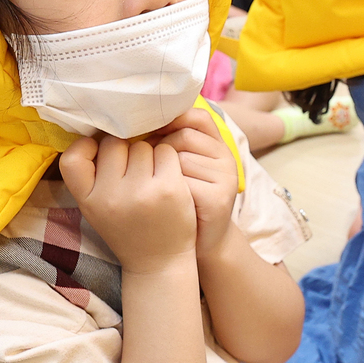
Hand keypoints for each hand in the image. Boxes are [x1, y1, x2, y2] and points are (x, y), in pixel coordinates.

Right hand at [59, 134, 196, 274]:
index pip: (71, 158)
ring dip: (149, 155)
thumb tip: (102, 124)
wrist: (159, 261)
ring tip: (151, 179)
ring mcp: (140, 192)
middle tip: (133, 173)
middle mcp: (110, 197)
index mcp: (88, 201)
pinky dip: (168, 159)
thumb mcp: (96, 207)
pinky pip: (166, 151)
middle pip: (114, 143)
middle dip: (125, 150)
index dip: (84, 147)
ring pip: (142, 145)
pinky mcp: (169, 188)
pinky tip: (168, 179)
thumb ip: (93, 174)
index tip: (98, 153)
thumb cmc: (127, 226)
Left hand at [150, 108, 238, 261]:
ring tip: (153, 187)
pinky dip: (167, 192)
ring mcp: (225, 179)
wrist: (198, 245)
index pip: (197, 117)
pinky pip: (183, 184)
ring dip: (160, 173)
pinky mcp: (218, 200)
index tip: (147, 134)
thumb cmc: (181, 201)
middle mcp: (226, 158)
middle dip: (158, 149)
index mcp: (219, 145)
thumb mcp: (179, 167)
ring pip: (181, 160)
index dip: (170, 121)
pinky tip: (162, 203)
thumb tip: (137, 120)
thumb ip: (170, 141)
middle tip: (144, 167)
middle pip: (184, 137)